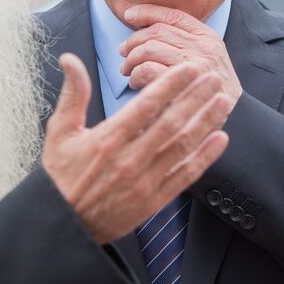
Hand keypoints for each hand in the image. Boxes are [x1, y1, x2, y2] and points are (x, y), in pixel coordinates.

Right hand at [42, 54, 231, 243]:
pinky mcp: (153, 200)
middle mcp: (130, 159)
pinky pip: (185, 175)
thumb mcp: (60, 132)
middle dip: (196, 97)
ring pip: (182, 146)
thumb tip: (70, 60)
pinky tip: (219, 140)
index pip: (146, 106)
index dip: (171, 84)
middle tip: (214, 78)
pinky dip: (204, 157)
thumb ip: (73, 94)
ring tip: (222, 101)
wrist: (66, 223)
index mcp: (108, 140)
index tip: (190, 68)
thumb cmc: (62, 176)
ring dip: (205, 122)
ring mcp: (145, 181)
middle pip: (171, 123)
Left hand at [119, 4, 242, 107]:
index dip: (147, 12)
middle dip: (133, 41)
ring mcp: (194, 66)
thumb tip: (147, 29)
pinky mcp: (183, 86)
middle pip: (156, 31)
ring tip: (127, 70)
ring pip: (149, 49)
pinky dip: (136, 75)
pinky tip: (135, 82)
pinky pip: (148, 70)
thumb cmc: (213, 90)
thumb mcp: (208, 59)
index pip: (173, 16)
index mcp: (208, 37)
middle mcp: (203, 48)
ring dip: (131, 60)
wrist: (238, 117)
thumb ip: (185, 43)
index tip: (130, 15)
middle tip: (124, 52)